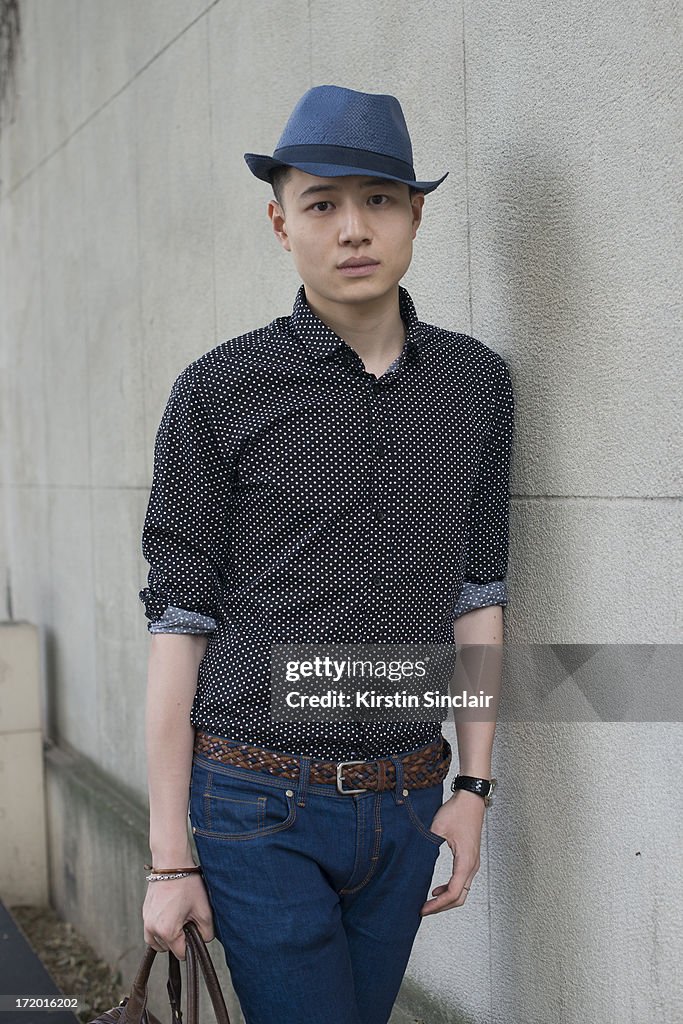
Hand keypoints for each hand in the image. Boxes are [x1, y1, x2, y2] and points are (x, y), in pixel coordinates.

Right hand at [143, 874, 214, 958]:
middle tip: (188, 919)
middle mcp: (152, 929)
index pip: (181, 954)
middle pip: (168, 949)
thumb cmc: (187, 884)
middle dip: (179, 939)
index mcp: (167, 931)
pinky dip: (161, 926)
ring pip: (157, 942)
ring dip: (168, 936)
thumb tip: (202, 941)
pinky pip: (152, 929)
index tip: (195, 931)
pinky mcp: (144, 912)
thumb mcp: (204, 910)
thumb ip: (207, 932)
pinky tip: (172, 911)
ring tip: (180, 916)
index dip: (191, 945)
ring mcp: (146, 920)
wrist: (171, 863)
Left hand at [420, 790, 484, 915]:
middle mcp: (472, 866)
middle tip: (423, 910)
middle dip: (441, 907)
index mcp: (465, 862)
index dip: (437, 905)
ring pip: (462, 891)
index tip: (423, 908)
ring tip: (428, 902)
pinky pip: (462, 881)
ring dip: (446, 900)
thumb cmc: (457, 811)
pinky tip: (437, 889)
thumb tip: (415, 860)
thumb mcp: (438, 828)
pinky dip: (450, 889)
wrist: (471, 799)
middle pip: (459, 897)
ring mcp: (473, 863)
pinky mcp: (470, 859)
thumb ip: (427, 845)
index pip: (453, 893)